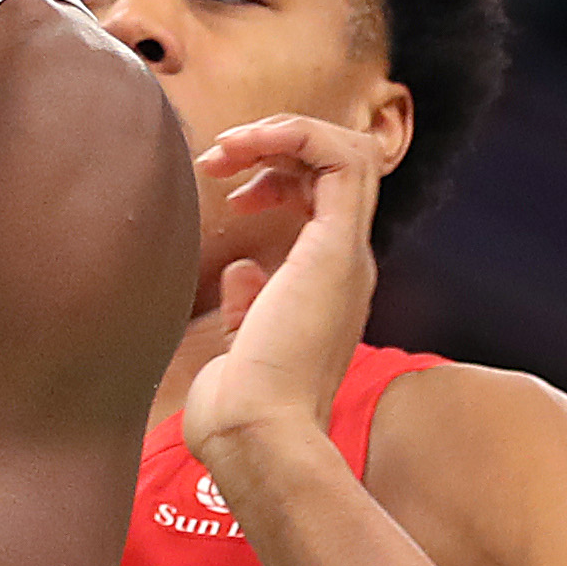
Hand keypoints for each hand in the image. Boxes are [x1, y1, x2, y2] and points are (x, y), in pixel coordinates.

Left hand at [180, 115, 386, 476]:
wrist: (254, 434)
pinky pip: (342, 159)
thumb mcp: (242, 344)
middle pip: (339, 165)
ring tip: (225, 149)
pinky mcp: (334, 249)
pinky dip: (296, 134)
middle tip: (218, 157)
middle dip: (277, 142)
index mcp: (326, 281)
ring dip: (283, 131)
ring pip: (348, 150)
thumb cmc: (238, 403)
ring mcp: (346, 254)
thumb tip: (242, 272)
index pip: (325, 196)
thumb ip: (250, 303)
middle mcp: (346, 262)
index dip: (279, 173)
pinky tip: (246, 147)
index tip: (226, 190)